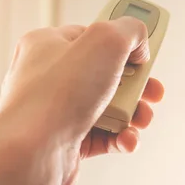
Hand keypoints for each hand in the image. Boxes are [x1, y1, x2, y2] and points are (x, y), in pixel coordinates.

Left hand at [0, 18, 163, 184]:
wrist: (32, 154)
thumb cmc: (56, 95)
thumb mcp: (106, 40)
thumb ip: (130, 31)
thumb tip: (139, 46)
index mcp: (47, 44)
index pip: (93, 35)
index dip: (122, 42)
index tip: (145, 51)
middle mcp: (48, 76)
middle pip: (106, 73)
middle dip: (136, 85)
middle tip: (152, 92)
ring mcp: (55, 110)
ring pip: (107, 106)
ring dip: (132, 113)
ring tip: (141, 119)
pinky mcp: (65, 141)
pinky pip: (102, 135)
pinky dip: (121, 138)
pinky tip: (127, 140)